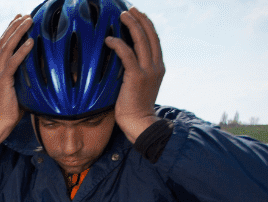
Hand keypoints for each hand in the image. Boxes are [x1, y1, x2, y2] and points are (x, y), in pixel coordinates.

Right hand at [0, 14, 33, 142]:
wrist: (0, 124)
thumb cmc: (12, 109)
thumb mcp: (21, 88)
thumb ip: (27, 77)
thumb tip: (43, 70)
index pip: (2, 45)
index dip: (10, 30)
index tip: (20, 19)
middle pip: (3, 41)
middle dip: (14, 26)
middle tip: (25, 14)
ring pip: (6, 48)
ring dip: (18, 32)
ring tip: (28, 21)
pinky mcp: (2, 82)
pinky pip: (12, 63)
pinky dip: (22, 51)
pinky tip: (30, 42)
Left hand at [104, 8, 164, 141]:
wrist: (140, 123)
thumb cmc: (135, 107)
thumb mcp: (139, 86)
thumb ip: (135, 71)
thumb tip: (121, 62)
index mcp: (158, 67)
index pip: (154, 40)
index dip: (147, 25)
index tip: (138, 15)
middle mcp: (156, 66)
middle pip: (150, 35)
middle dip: (140, 19)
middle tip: (129, 10)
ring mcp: (148, 71)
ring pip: (141, 40)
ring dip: (131, 25)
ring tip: (122, 15)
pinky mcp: (136, 77)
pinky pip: (127, 54)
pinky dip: (118, 44)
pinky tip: (109, 39)